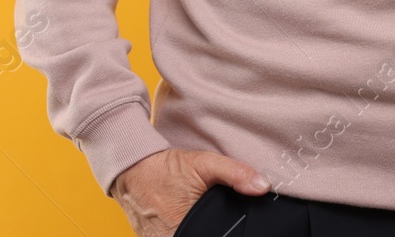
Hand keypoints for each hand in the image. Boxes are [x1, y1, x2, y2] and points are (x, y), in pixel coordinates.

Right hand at [108, 147, 270, 236]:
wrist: (131, 168)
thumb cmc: (165, 168)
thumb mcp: (203, 164)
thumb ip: (235, 174)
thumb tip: (263, 186)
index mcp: (184, 227)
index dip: (222, 233)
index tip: (225, 226)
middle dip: (210, 230)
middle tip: (213, 220)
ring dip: (197, 230)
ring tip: (201, 220)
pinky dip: (182, 232)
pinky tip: (186, 221)